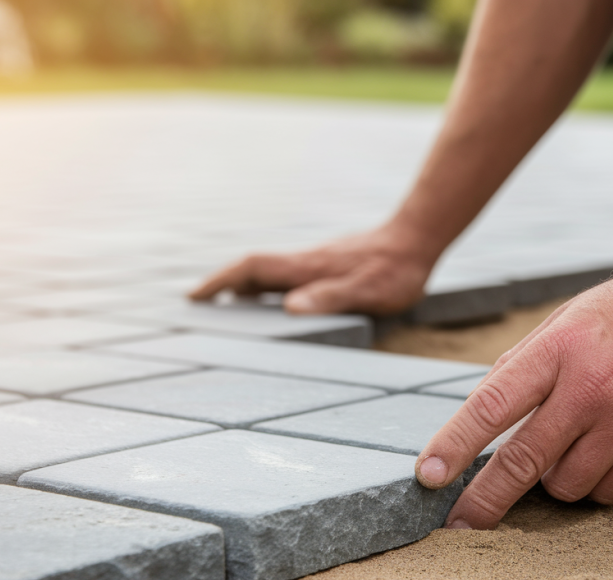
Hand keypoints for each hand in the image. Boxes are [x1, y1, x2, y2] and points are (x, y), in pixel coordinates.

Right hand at [189, 224, 435, 315]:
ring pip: (269, 272)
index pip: (252, 269)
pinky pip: (287, 276)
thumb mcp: (368, 291)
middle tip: (199, 303)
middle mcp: (305, 263)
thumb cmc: (396, 269)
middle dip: (222, 285)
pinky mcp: (328, 265)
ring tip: (227, 308)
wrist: (417, 238)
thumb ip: (331, 298)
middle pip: (252, 270)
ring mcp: (315, 262)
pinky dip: (268, 288)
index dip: (221, 281)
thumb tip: (292, 309)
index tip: (195, 295)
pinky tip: (274, 303)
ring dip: (244, 287)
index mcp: (307, 268)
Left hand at [414, 254, 612, 528]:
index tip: (427, 477)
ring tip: (570, 445)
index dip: (454, 446)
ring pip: (567, 486)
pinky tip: (605, 452)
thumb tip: (480, 416)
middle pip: (523, 461)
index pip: (491, 406)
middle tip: (458, 525)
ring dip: (554, 480)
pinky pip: (610, 491)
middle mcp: (591, 388)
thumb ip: (520, 366)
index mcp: (557, 350)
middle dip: (484, 500)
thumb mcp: (563, 321)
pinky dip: (596, 484)